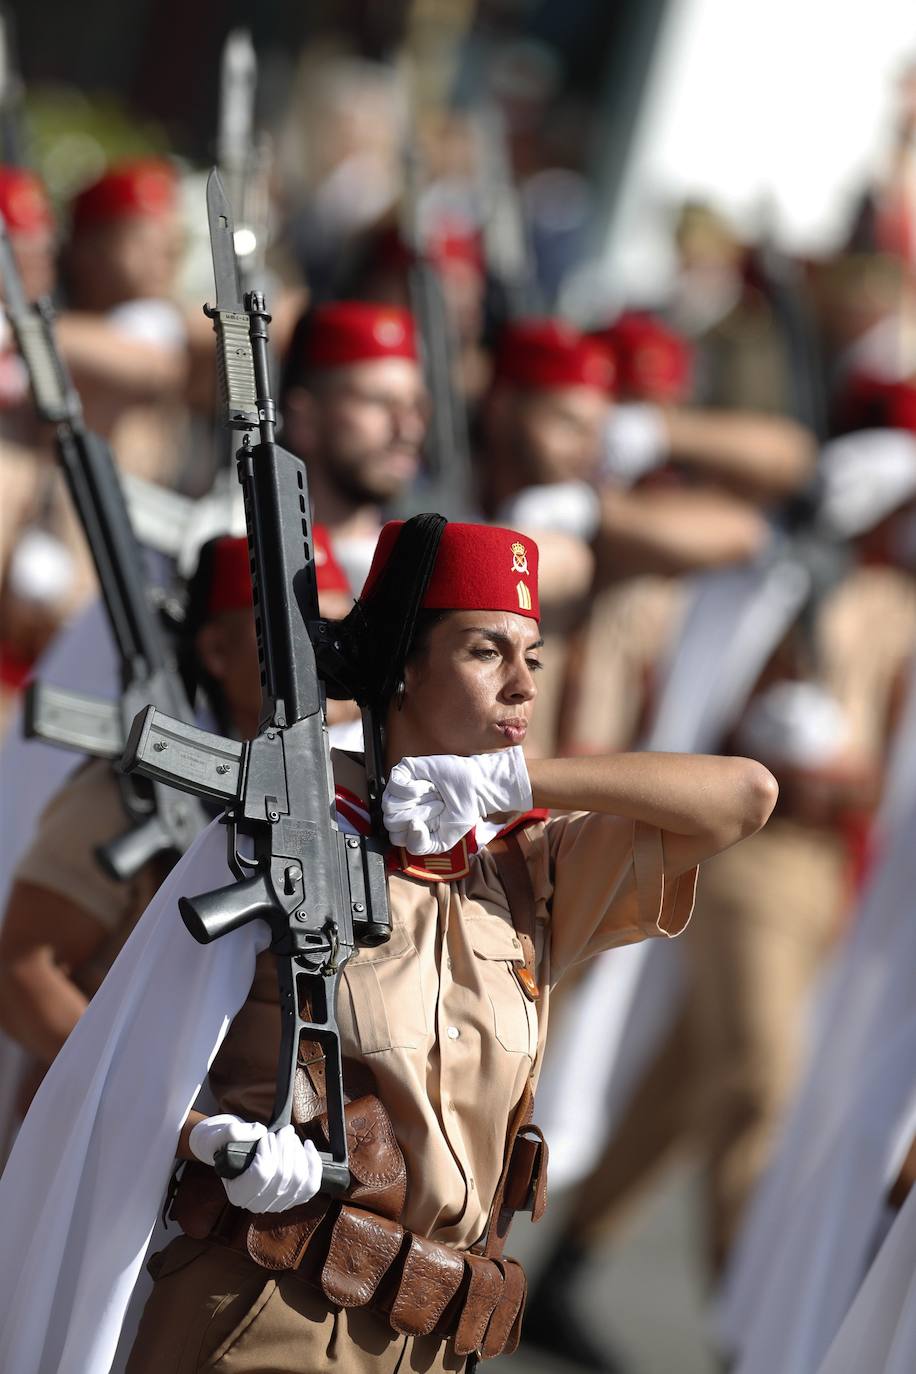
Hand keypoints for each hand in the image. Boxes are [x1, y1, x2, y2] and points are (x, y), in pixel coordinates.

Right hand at [189, 1115, 322, 1212]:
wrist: (233, 1150)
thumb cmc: (224, 1143)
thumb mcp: (221, 1133)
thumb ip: (234, 1132)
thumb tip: (260, 1131)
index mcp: (237, 1193)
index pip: (262, 1174)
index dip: (270, 1150)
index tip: (268, 1135)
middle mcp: (257, 1204)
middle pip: (284, 1176)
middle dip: (287, 1147)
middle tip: (284, 1131)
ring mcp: (276, 1203)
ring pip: (299, 1180)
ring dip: (299, 1152)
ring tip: (290, 1137)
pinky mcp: (292, 1197)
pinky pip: (311, 1185)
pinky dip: (313, 1164)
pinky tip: (308, 1147)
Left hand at [383, 746, 531, 854]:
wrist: (475, 791)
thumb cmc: (459, 813)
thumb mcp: (441, 842)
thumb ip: (420, 846)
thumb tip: (411, 826)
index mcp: (405, 825)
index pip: (396, 837)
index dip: (417, 833)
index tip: (437, 822)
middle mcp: (399, 808)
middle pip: (391, 821)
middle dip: (420, 815)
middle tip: (438, 806)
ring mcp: (398, 789)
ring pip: (389, 804)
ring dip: (419, 802)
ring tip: (433, 795)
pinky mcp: (402, 771)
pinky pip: (395, 785)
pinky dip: (413, 789)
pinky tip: (426, 786)